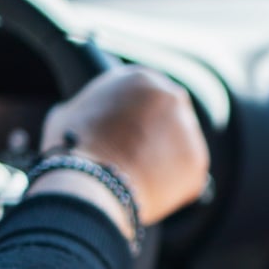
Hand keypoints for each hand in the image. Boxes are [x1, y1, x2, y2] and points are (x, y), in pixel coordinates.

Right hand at [39, 66, 208, 223]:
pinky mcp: (198, 162)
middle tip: (139, 155)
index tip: (131, 131)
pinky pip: (187, 174)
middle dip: (158, 134)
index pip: (146, 94)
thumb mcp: (70, 112)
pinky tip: (151, 190)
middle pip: (170, 116)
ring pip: (181, 146)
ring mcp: (189, 130)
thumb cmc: (74, 147)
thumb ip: (93, 108)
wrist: (92, 182)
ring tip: (139, 177)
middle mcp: (172, 97)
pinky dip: (173, 185)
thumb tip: (88, 116)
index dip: (138, 115)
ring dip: (167, 159)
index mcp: (141, 78)